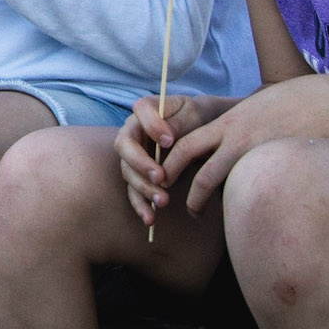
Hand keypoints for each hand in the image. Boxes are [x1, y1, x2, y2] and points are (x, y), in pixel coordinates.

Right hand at [115, 94, 223, 225]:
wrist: (204, 130)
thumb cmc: (199, 118)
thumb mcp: (196, 114)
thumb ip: (181, 121)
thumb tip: (167, 138)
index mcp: (147, 109)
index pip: (140, 110)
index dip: (151, 126)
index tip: (170, 141)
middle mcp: (134, 130)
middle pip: (124, 145)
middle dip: (140, 163)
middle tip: (160, 177)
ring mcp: (133, 154)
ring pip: (128, 171)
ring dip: (143, 188)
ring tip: (164, 202)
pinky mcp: (139, 174)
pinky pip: (133, 190)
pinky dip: (140, 205)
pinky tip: (150, 219)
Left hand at [161, 74, 328, 215]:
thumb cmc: (297, 106)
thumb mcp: (260, 111)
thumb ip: (242, 130)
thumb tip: (231, 150)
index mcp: (230, 120)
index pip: (188, 141)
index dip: (173, 160)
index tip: (167, 175)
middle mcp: (234, 134)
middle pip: (191, 161)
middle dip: (176, 182)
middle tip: (171, 199)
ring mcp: (251, 149)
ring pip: (211, 178)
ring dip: (198, 199)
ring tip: (195, 212)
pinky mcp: (269, 163)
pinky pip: (243, 187)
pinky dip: (234, 202)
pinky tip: (235, 213)